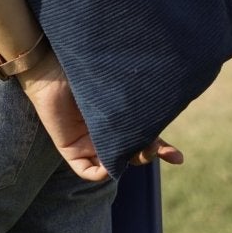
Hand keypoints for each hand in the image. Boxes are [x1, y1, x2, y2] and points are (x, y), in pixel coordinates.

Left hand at [17, 53, 185, 182]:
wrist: (53, 61)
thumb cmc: (85, 67)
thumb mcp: (118, 89)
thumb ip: (135, 105)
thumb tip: (162, 114)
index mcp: (117, 116)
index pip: (142, 138)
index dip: (161, 149)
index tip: (179, 159)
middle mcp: (104, 130)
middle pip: (131, 154)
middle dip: (149, 153)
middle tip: (156, 146)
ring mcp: (87, 140)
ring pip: (114, 164)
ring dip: (129, 161)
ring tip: (139, 148)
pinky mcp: (69, 148)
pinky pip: (89, 171)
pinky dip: (103, 171)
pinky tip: (111, 162)